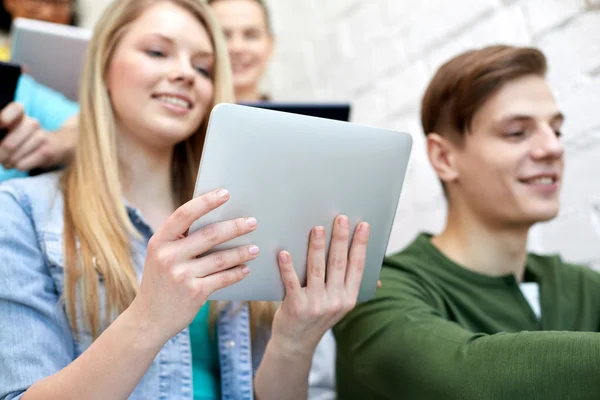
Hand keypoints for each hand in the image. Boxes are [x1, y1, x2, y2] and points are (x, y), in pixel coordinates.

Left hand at [0, 103, 77, 170]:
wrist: (62, 144)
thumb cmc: (30, 138)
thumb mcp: (16, 129)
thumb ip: (3, 133)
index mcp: (22, 115)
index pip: (16, 109)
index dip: (5, 117)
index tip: (2, 125)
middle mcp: (32, 124)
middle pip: (8, 145)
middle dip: (1, 156)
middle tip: (2, 159)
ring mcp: (41, 138)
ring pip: (14, 157)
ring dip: (9, 163)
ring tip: (11, 162)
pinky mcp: (47, 152)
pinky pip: (22, 165)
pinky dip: (18, 167)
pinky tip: (22, 164)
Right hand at [129, 189, 257, 342]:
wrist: (148, 319)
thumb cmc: (160, 282)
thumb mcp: (160, 257)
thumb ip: (179, 240)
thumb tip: (214, 220)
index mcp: (159, 241)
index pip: (184, 214)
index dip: (206, 202)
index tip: (225, 193)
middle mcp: (168, 256)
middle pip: (209, 235)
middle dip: (235, 227)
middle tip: (252, 222)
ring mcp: (181, 275)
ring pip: (220, 258)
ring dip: (241, 252)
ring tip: (255, 248)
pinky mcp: (194, 293)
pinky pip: (222, 278)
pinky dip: (237, 273)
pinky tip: (246, 269)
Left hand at [271, 215, 369, 354]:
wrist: (296, 342)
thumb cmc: (317, 315)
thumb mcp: (339, 305)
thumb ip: (350, 287)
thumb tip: (377, 276)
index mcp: (349, 298)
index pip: (357, 266)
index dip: (361, 245)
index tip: (363, 225)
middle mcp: (336, 301)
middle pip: (338, 263)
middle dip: (340, 238)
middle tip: (340, 218)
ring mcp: (316, 305)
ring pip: (317, 269)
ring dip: (317, 247)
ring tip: (317, 229)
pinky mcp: (296, 307)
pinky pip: (292, 283)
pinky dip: (288, 267)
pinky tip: (284, 253)